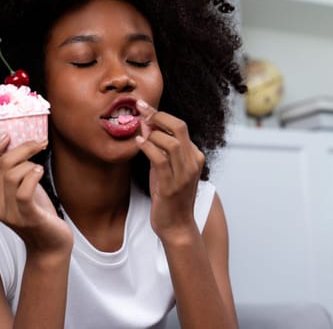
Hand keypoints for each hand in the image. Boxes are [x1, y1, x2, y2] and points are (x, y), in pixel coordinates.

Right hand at [0, 134, 72, 255]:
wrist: (51, 244)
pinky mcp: (27, 217)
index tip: (7, 136)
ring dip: (31, 163)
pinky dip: (34, 175)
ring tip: (40, 169)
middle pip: (2, 164)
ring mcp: (9, 213)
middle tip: (40, 142)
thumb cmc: (38, 213)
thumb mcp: (21, 189)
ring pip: (13, 174)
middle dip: (23, 148)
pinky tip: (41, 173)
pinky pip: (24, 191)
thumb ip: (15, 172)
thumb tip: (19, 143)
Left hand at [135, 100, 204, 241]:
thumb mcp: (166, 168)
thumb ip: (158, 147)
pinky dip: (147, 147)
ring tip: (138, 131)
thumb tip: (146, 123)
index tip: (144, 107)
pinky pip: (159, 159)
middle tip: (140, 108)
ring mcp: (184, 174)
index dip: (161, 114)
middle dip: (157, 115)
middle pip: (179, 128)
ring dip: (151, 133)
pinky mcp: (172, 185)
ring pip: (170, 142)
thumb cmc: (170, 196)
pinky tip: (138, 142)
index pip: (180, 126)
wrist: (176, 226)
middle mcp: (193, 162)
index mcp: (195, 156)